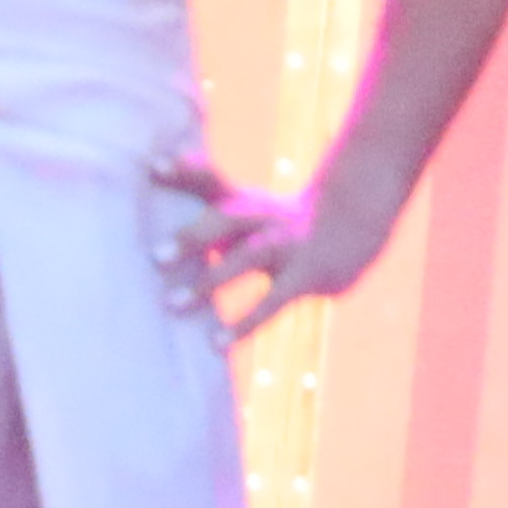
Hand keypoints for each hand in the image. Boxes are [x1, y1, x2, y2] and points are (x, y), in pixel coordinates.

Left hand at [156, 151, 399, 338]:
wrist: (352, 227)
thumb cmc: (277, 222)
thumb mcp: (242, 204)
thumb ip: (200, 187)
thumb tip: (155, 165)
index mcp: (244, 201)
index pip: (212, 181)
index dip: (186, 172)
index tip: (156, 167)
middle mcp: (264, 219)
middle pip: (228, 219)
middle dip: (193, 236)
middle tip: (155, 259)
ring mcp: (287, 246)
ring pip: (249, 258)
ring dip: (213, 280)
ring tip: (172, 304)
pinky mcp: (306, 276)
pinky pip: (273, 302)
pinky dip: (245, 323)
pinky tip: (217, 342)